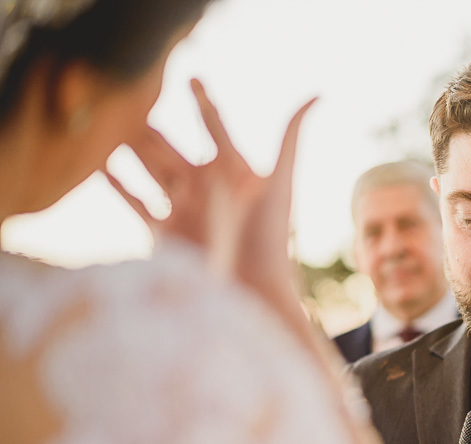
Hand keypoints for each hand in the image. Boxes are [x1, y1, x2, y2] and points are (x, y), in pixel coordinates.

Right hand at [106, 79, 315, 311]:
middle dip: (153, 125)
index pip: (215, 128)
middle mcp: (206, 189)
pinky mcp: (166, 231)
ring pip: (151, 169)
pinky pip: (136, 201)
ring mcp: (184, 208)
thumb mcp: (280, 181)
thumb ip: (291, 136)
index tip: (193, 76)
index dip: (204, 102)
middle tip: (131, 97)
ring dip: (130, 148)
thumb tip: (318, 93)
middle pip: (173, 147)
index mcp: (232, 173)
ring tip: (108, 125)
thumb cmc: (270, 236)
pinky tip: (98, 166)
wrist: (250, 286)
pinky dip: (118, 184)